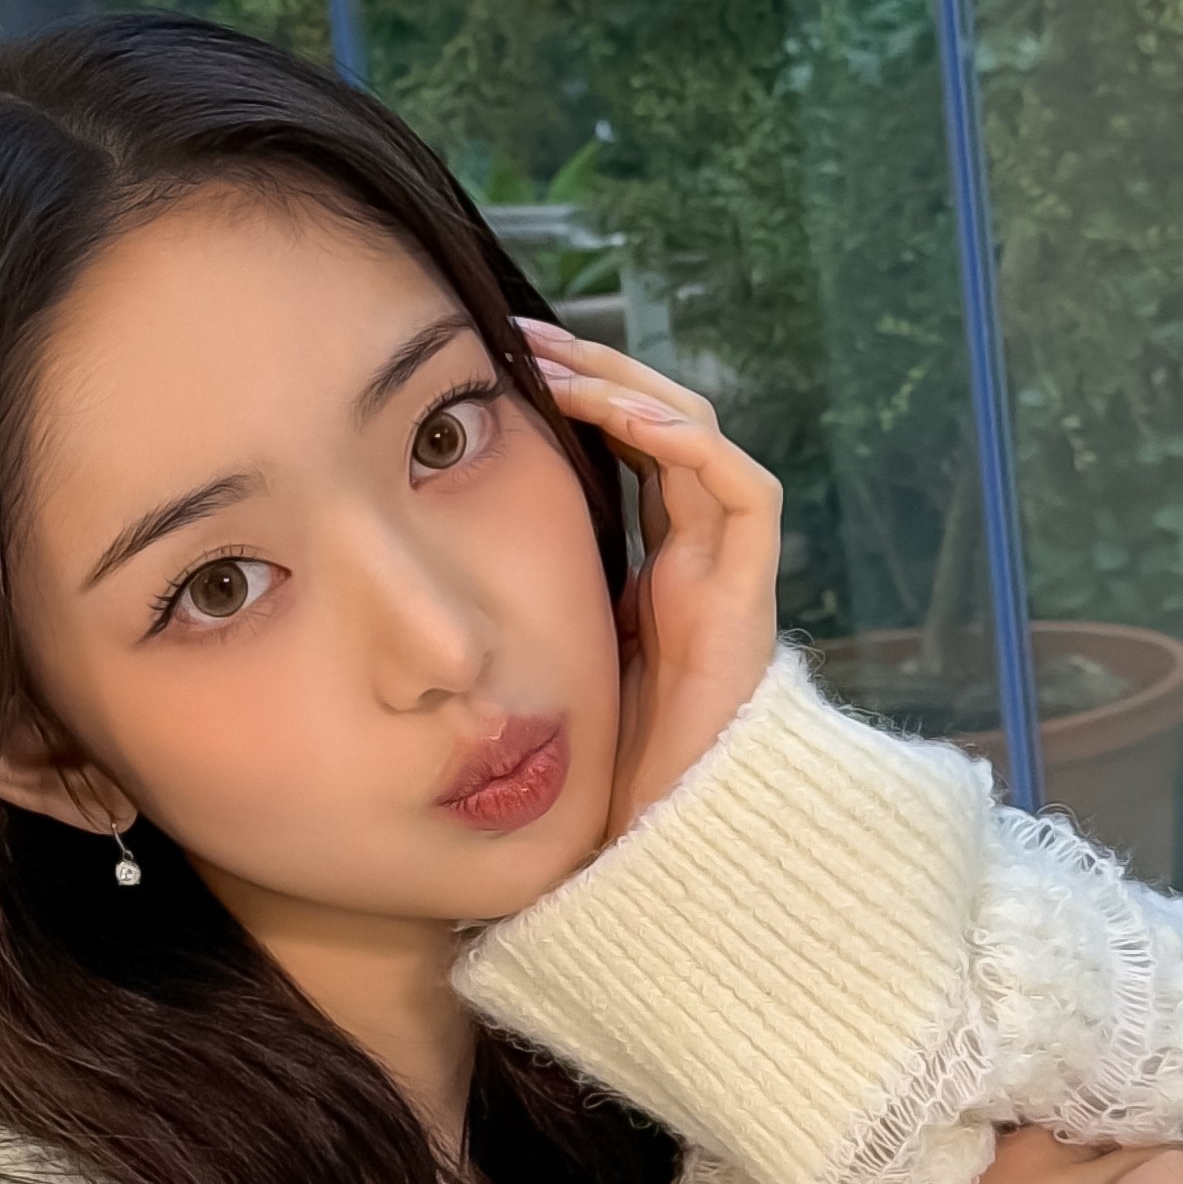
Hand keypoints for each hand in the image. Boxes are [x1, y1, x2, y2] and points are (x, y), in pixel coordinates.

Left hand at [521, 317, 781, 842]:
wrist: (668, 844)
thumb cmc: (606, 772)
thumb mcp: (547, 663)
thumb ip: (523, 606)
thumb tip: (428, 568)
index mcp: (654, 565)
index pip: (625, 447)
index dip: (576, 395)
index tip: (502, 362)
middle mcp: (697, 556)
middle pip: (662, 423)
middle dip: (596, 372)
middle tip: (522, 339)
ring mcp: (730, 573)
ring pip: (699, 438)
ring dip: (631, 391)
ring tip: (560, 368)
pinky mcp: (754, 597)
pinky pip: (744, 490)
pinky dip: (689, 446)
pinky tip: (628, 420)